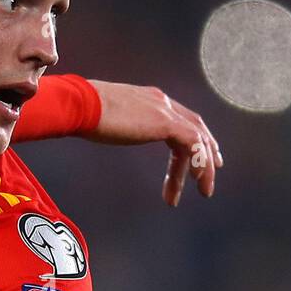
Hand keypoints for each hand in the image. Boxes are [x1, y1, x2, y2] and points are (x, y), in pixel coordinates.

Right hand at [85, 81, 222, 205]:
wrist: (81, 104)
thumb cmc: (84, 112)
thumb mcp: (108, 120)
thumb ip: (118, 125)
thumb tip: (108, 131)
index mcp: (148, 100)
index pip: (179, 118)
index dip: (192, 138)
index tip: (194, 157)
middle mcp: (161, 102)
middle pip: (194, 127)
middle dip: (206, 151)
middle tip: (209, 174)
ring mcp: (164, 110)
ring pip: (197, 139)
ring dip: (203, 167)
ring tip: (204, 190)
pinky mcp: (165, 122)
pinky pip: (192, 144)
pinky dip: (199, 161)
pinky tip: (197, 179)